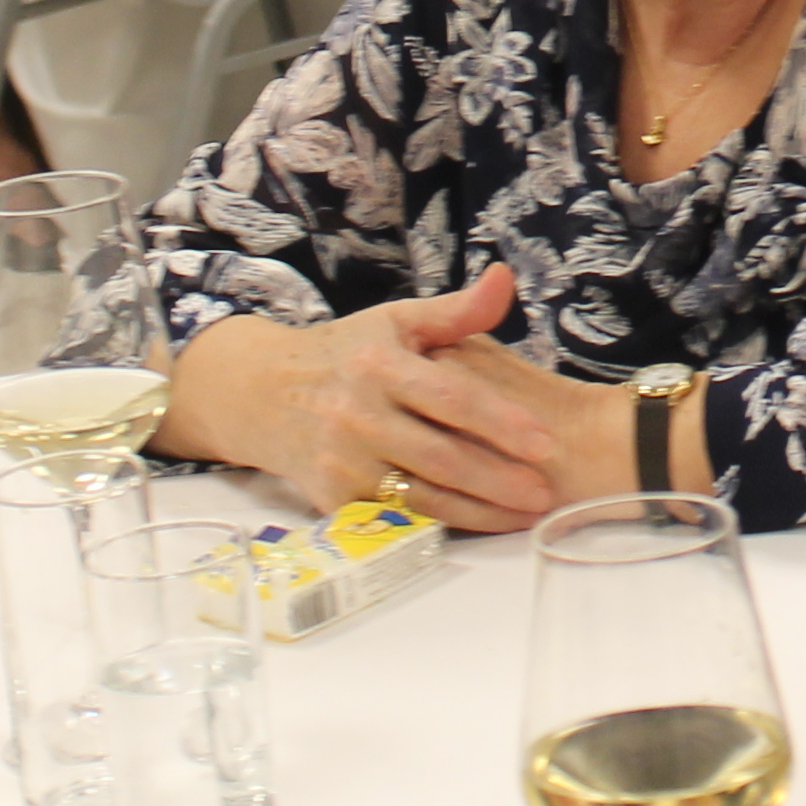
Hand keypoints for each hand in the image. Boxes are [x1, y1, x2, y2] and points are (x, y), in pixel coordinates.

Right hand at [232, 264, 575, 528]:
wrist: (260, 392)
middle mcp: (357, 415)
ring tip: (525, 514)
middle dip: (497, 478)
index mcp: (379, 366)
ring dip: (478, 510)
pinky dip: (438, 524)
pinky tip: (478, 526)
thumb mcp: (395, 320)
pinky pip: (394, 516)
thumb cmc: (345, 353)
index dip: (500, 421)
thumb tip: (506, 279)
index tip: (544, 441)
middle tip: (545, 491)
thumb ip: (456, 310)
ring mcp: (341, 461)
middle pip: (440, 455)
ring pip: (420, 495)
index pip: (450, 397)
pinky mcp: (330, 496)